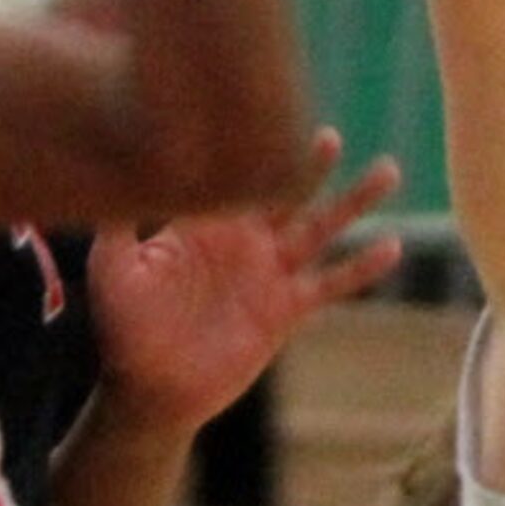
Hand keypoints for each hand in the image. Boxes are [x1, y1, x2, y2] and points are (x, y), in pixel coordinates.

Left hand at [87, 129, 403, 431]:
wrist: (152, 390)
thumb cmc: (124, 330)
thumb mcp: (112, 270)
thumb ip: (117, 224)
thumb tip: (117, 172)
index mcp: (203, 223)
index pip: (235, 172)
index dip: (255, 146)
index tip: (271, 115)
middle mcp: (243, 240)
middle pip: (287, 190)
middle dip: (310, 163)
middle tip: (331, 135)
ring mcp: (269, 273)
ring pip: (321, 227)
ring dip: (354, 201)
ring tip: (389, 171)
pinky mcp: (287, 309)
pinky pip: (331, 283)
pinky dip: (361, 268)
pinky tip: (392, 247)